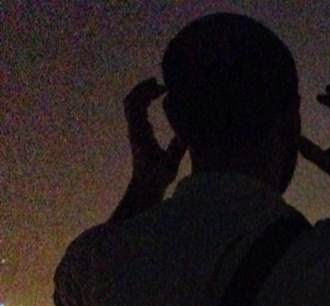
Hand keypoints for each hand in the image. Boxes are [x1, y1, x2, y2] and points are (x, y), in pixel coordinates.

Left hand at [124, 78, 185, 192]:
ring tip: (159, 87)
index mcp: (140, 133)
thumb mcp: (170, 163)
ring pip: (132, 104)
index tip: (163, 87)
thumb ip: (178, 146)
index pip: (136, 105)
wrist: (144, 187)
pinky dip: (146, 101)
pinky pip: (137, 110)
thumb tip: (187, 130)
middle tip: (161, 82)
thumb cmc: (157, 178)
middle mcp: (134, 129)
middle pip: (131, 100)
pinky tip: (160, 99)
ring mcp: (135, 130)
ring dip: (144, 93)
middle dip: (144, 88)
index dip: (147, 92)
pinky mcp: (138, 133)